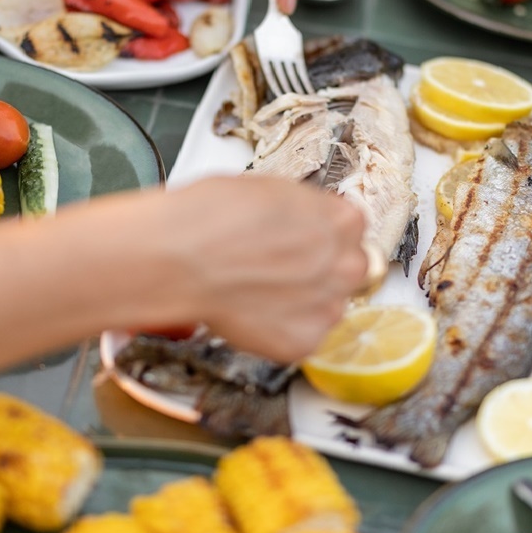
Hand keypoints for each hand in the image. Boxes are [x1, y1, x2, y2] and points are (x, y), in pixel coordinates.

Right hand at [148, 177, 368, 360]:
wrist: (181, 258)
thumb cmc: (212, 216)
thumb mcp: (271, 190)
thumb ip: (303, 212)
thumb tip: (302, 223)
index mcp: (343, 221)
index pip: (350, 231)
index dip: (321, 235)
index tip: (302, 240)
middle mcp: (346, 265)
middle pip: (349, 271)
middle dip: (322, 271)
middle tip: (282, 270)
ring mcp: (328, 307)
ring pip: (327, 307)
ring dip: (302, 302)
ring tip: (259, 291)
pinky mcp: (303, 342)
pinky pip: (301, 337)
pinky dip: (280, 330)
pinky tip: (252, 312)